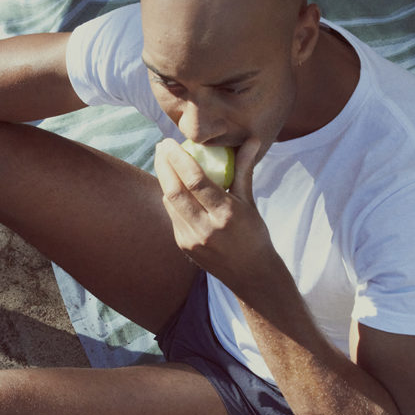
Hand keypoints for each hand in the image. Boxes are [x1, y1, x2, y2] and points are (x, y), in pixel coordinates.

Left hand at [153, 137, 275, 292]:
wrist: (251, 274)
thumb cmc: (254, 234)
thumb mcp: (250, 202)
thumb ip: (244, 170)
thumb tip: (251, 140)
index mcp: (226, 214)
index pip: (195, 181)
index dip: (179, 159)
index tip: (170, 142)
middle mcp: (206, 229)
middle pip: (175, 191)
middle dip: (163, 165)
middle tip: (160, 146)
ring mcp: (192, 240)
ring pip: (170, 203)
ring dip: (164, 180)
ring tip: (163, 161)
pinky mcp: (184, 247)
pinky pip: (172, 216)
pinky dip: (171, 197)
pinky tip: (171, 185)